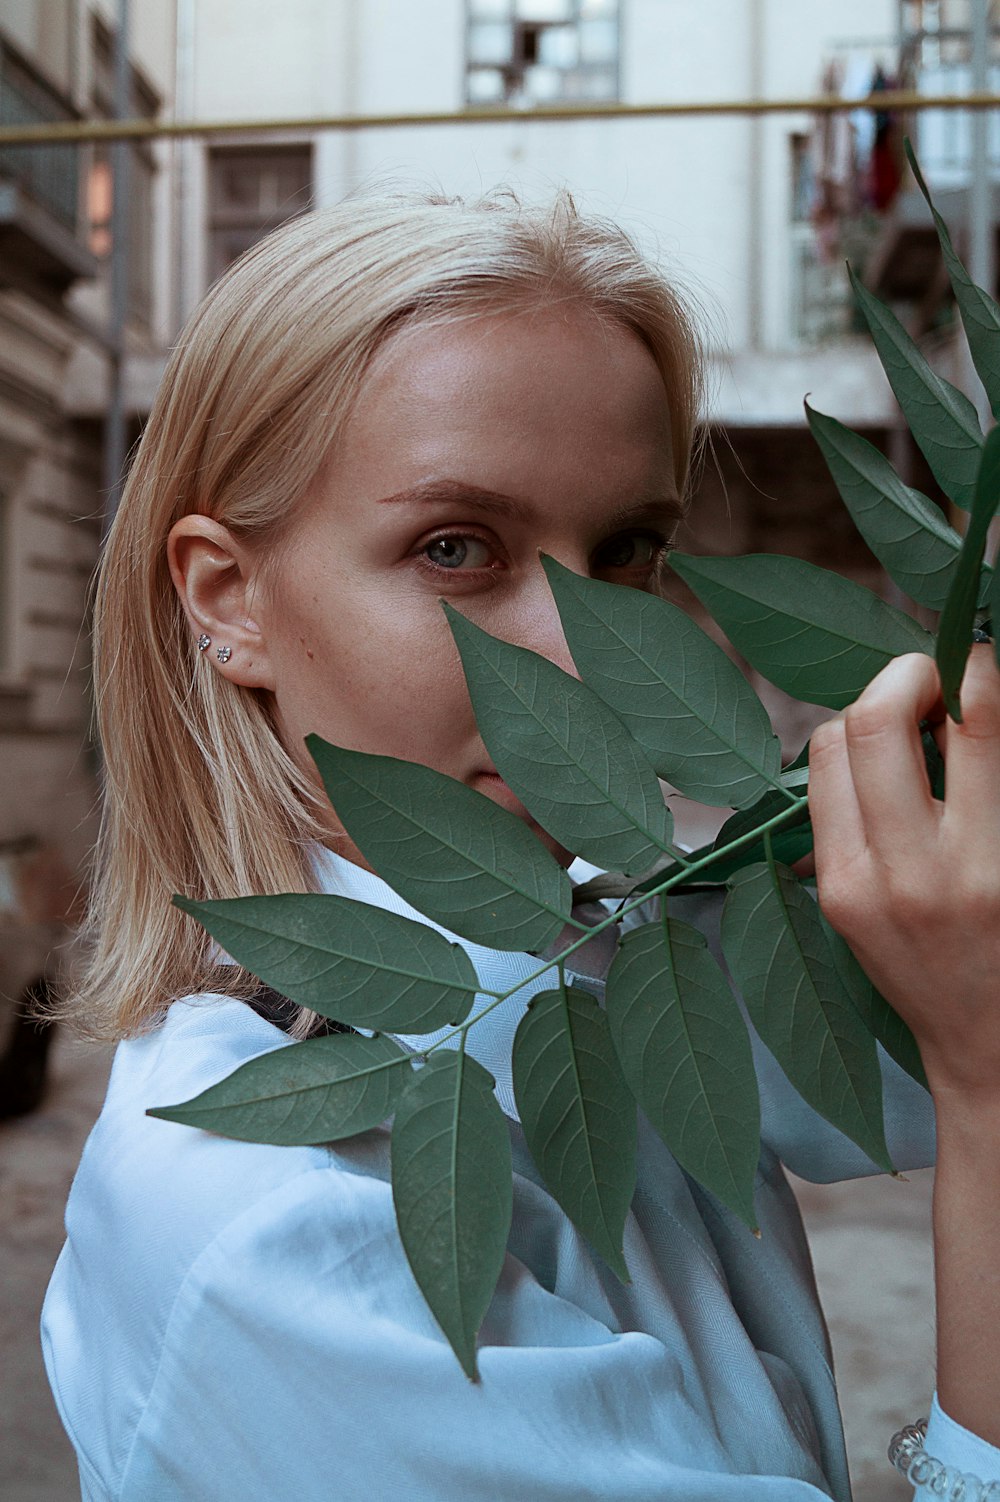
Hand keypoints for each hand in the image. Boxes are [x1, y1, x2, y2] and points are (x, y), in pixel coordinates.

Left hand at [808, 648, 999, 1106]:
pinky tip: (885, 765)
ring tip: (912, 720)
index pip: (975, 725)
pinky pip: (821, 789)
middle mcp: (915, 874)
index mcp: (987, 863)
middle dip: (907, 674)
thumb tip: (974, 694)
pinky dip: (849, 756)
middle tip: (938, 679)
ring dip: (871, 710)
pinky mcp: (829, 894)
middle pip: (876, 722)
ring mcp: (857, 886)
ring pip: (831, 745)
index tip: (978, 660)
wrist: (987, 1045)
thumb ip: (998, 776)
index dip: (974, 668)